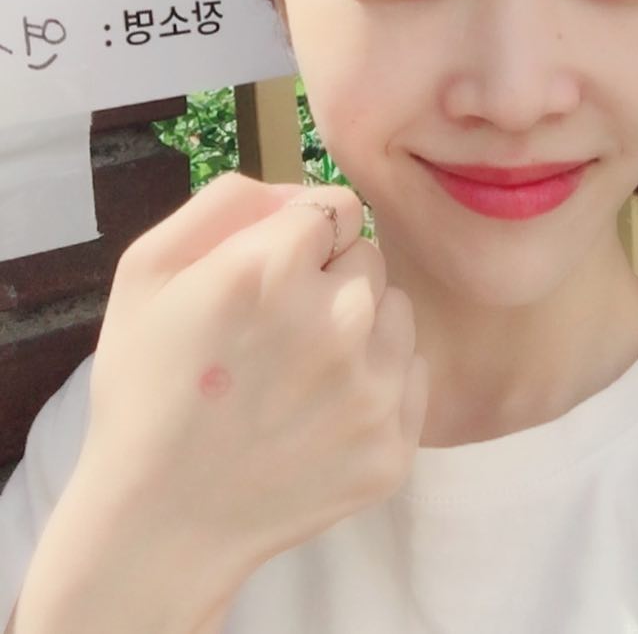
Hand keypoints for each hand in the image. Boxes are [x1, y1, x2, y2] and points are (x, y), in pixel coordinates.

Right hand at [76, 172, 427, 577]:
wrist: (159, 523)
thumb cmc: (147, 386)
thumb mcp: (147, 269)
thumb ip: (226, 203)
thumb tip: (298, 195)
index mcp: (272, 268)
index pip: (339, 206)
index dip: (305, 236)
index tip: (276, 274)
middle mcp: (337, 321)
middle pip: (371, 257)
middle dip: (333, 279)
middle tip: (281, 331)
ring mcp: (372, 389)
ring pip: (397, 313)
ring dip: (362, 329)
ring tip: (304, 372)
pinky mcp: (394, 446)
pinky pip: (411, 375)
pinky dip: (378, 386)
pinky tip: (324, 413)